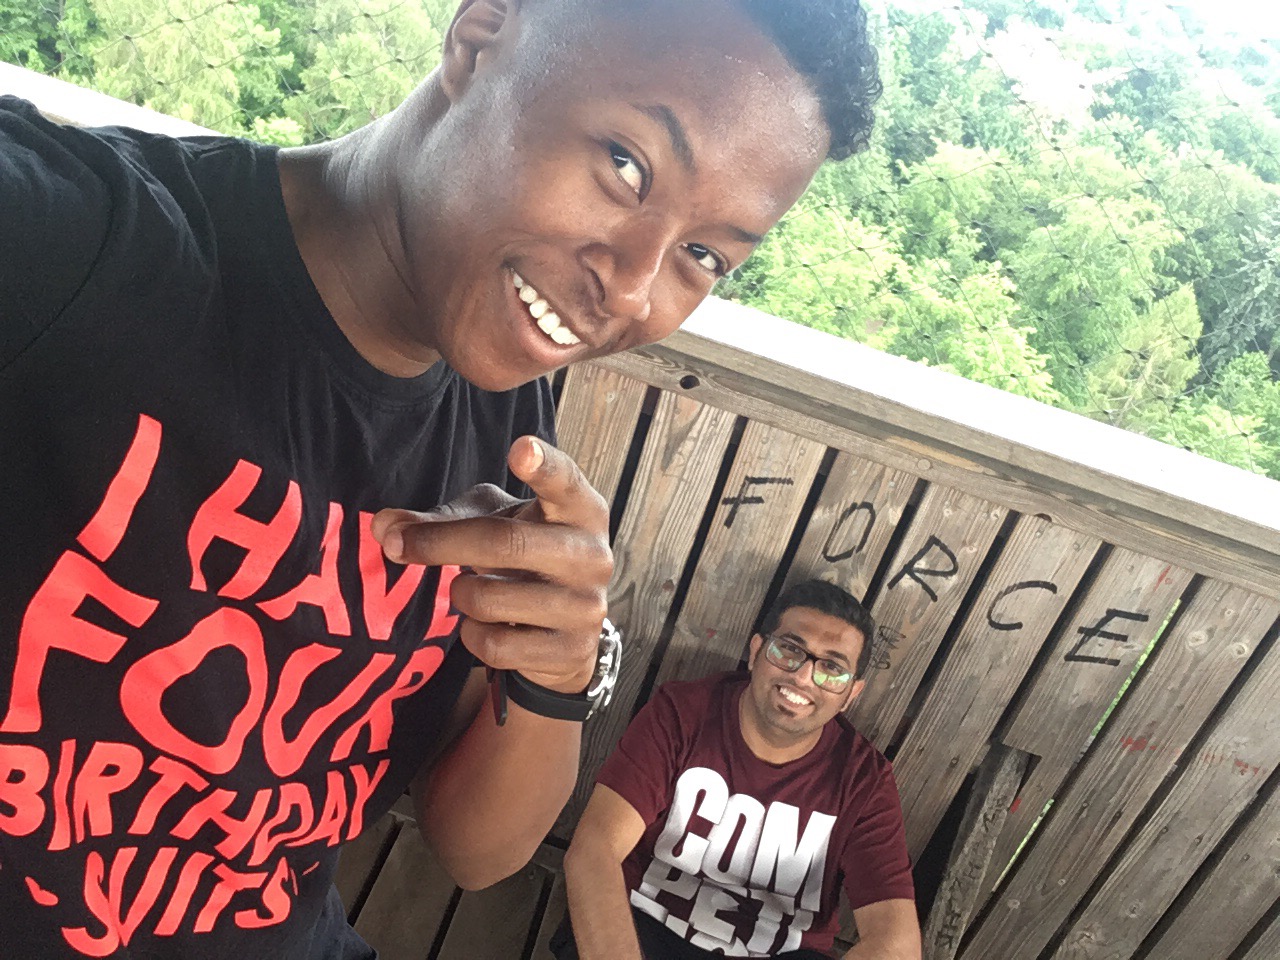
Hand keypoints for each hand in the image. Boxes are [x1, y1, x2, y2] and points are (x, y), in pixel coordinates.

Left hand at [370, 436, 611, 693]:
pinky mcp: (571, 652)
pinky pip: (493, 645)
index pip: (564, 481)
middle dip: (441, 543)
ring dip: (461, 593)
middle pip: (505, 542)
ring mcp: (587, 607)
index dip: (543, 465)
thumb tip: (383, 527)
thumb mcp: (492, 521)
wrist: (567, 624)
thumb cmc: (525, 551)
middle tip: (398, 544)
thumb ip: (442, 519)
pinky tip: (489, 624)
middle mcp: (592, 555)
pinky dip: (473, 634)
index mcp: (579, 509)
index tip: (520, 449)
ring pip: (488, 599)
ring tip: (474, 587)